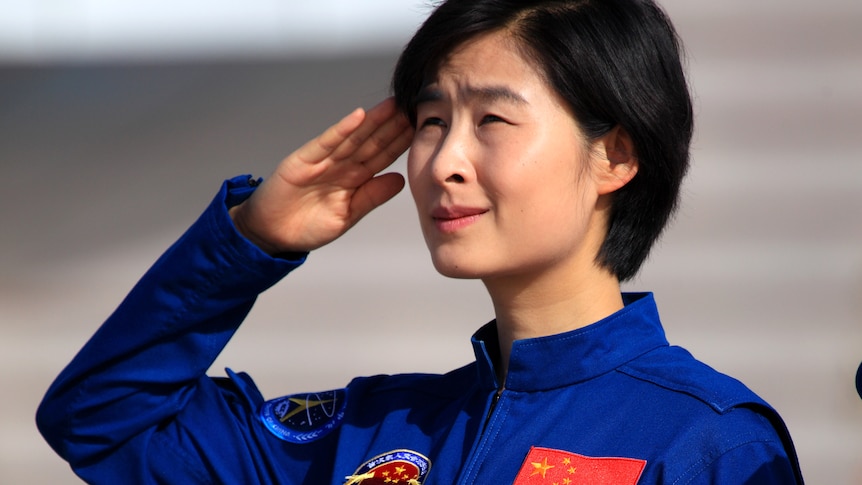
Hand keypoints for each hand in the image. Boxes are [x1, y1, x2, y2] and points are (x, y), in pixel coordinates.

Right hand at [229, 98, 412, 253]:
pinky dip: (341, 129)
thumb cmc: (308, 226)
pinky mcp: (302, 161)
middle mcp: (340, 165)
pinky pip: (325, 143)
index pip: (382, 156)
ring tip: (394, 104)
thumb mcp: (347, 215)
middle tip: (416, 106)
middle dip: (393, 125)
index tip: (423, 129)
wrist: (271, 235)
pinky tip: (358, 116)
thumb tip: (400, 180)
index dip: (401, 142)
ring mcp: (322, 161)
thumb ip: (372, 197)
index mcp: (353, 178)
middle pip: (371, 141)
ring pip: (353, 137)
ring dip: (373, 121)